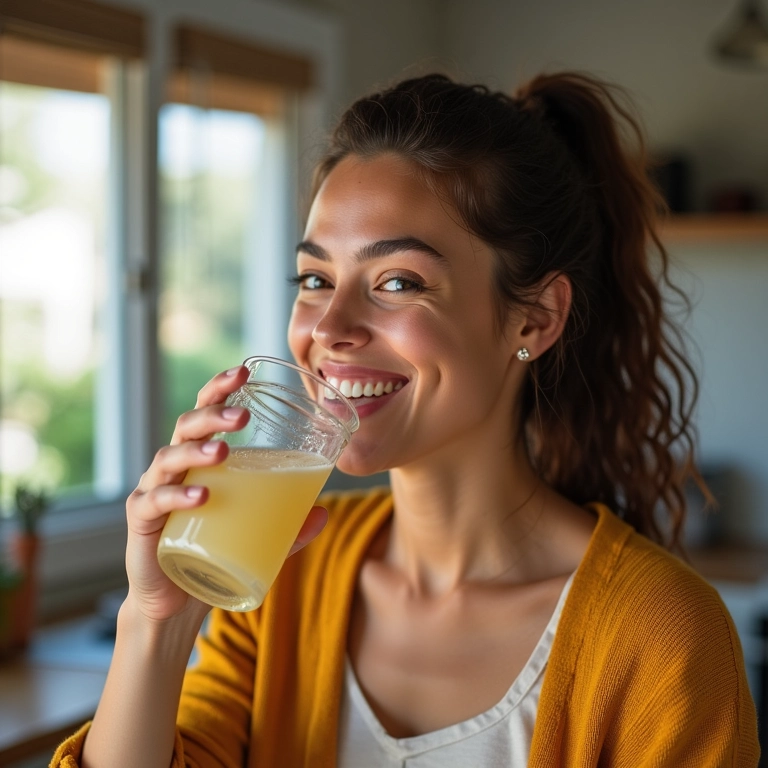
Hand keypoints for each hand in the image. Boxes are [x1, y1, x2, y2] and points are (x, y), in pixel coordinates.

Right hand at [123, 365, 327, 624]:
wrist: (175, 603)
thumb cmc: (214, 555)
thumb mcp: (258, 538)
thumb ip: (289, 527)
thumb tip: (325, 512)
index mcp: (198, 460)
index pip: (205, 414)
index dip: (220, 390)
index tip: (244, 371)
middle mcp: (173, 469)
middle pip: (186, 426)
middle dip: (213, 414)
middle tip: (242, 415)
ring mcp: (154, 492)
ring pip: (168, 457)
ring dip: (197, 450)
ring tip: (225, 451)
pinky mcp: (142, 523)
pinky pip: (154, 501)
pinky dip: (176, 495)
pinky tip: (200, 494)